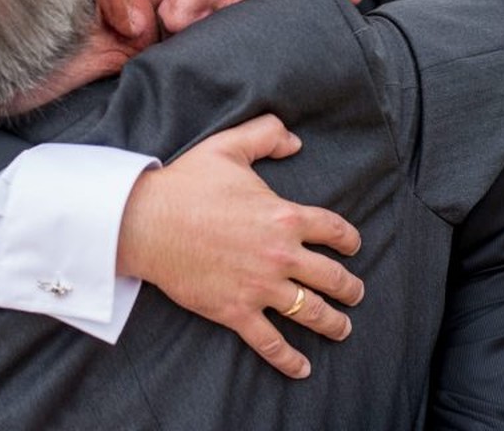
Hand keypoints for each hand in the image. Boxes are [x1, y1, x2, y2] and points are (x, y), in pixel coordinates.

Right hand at [116, 114, 363, 378]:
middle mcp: (281, 255)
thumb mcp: (228, 146)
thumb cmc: (186, 184)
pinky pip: (271, 341)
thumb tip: (295, 140)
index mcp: (285, 216)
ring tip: (342, 328)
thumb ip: (266, 135)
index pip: (333, 230)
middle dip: (350, 288)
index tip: (353, 247)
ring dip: (333, 323)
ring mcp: (260, 286)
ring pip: (310, 311)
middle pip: (332, 276)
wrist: (147, 223)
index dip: (349, 240)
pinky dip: (289, 359)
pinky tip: (302, 368)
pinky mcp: (236, 311)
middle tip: (356, 294)